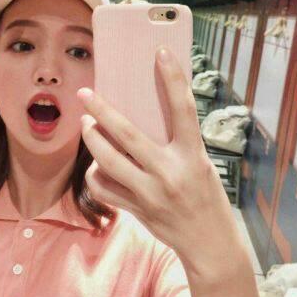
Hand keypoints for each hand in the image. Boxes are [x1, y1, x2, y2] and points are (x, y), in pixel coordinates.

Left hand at [77, 46, 245, 280]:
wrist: (211, 244)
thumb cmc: (208, 198)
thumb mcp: (200, 164)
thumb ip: (176, 144)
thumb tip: (146, 119)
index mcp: (193, 155)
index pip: (183, 109)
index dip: (173, 77)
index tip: (159, 52)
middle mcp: (170, 172)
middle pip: (128, 135)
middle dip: (101, 111)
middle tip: (85, 95)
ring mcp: (150, 194)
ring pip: (108, 161)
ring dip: (92, 139)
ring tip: (86, 126)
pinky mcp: (137, 210)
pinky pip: (104, 189)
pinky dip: (95, 174)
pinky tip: (96, 166)